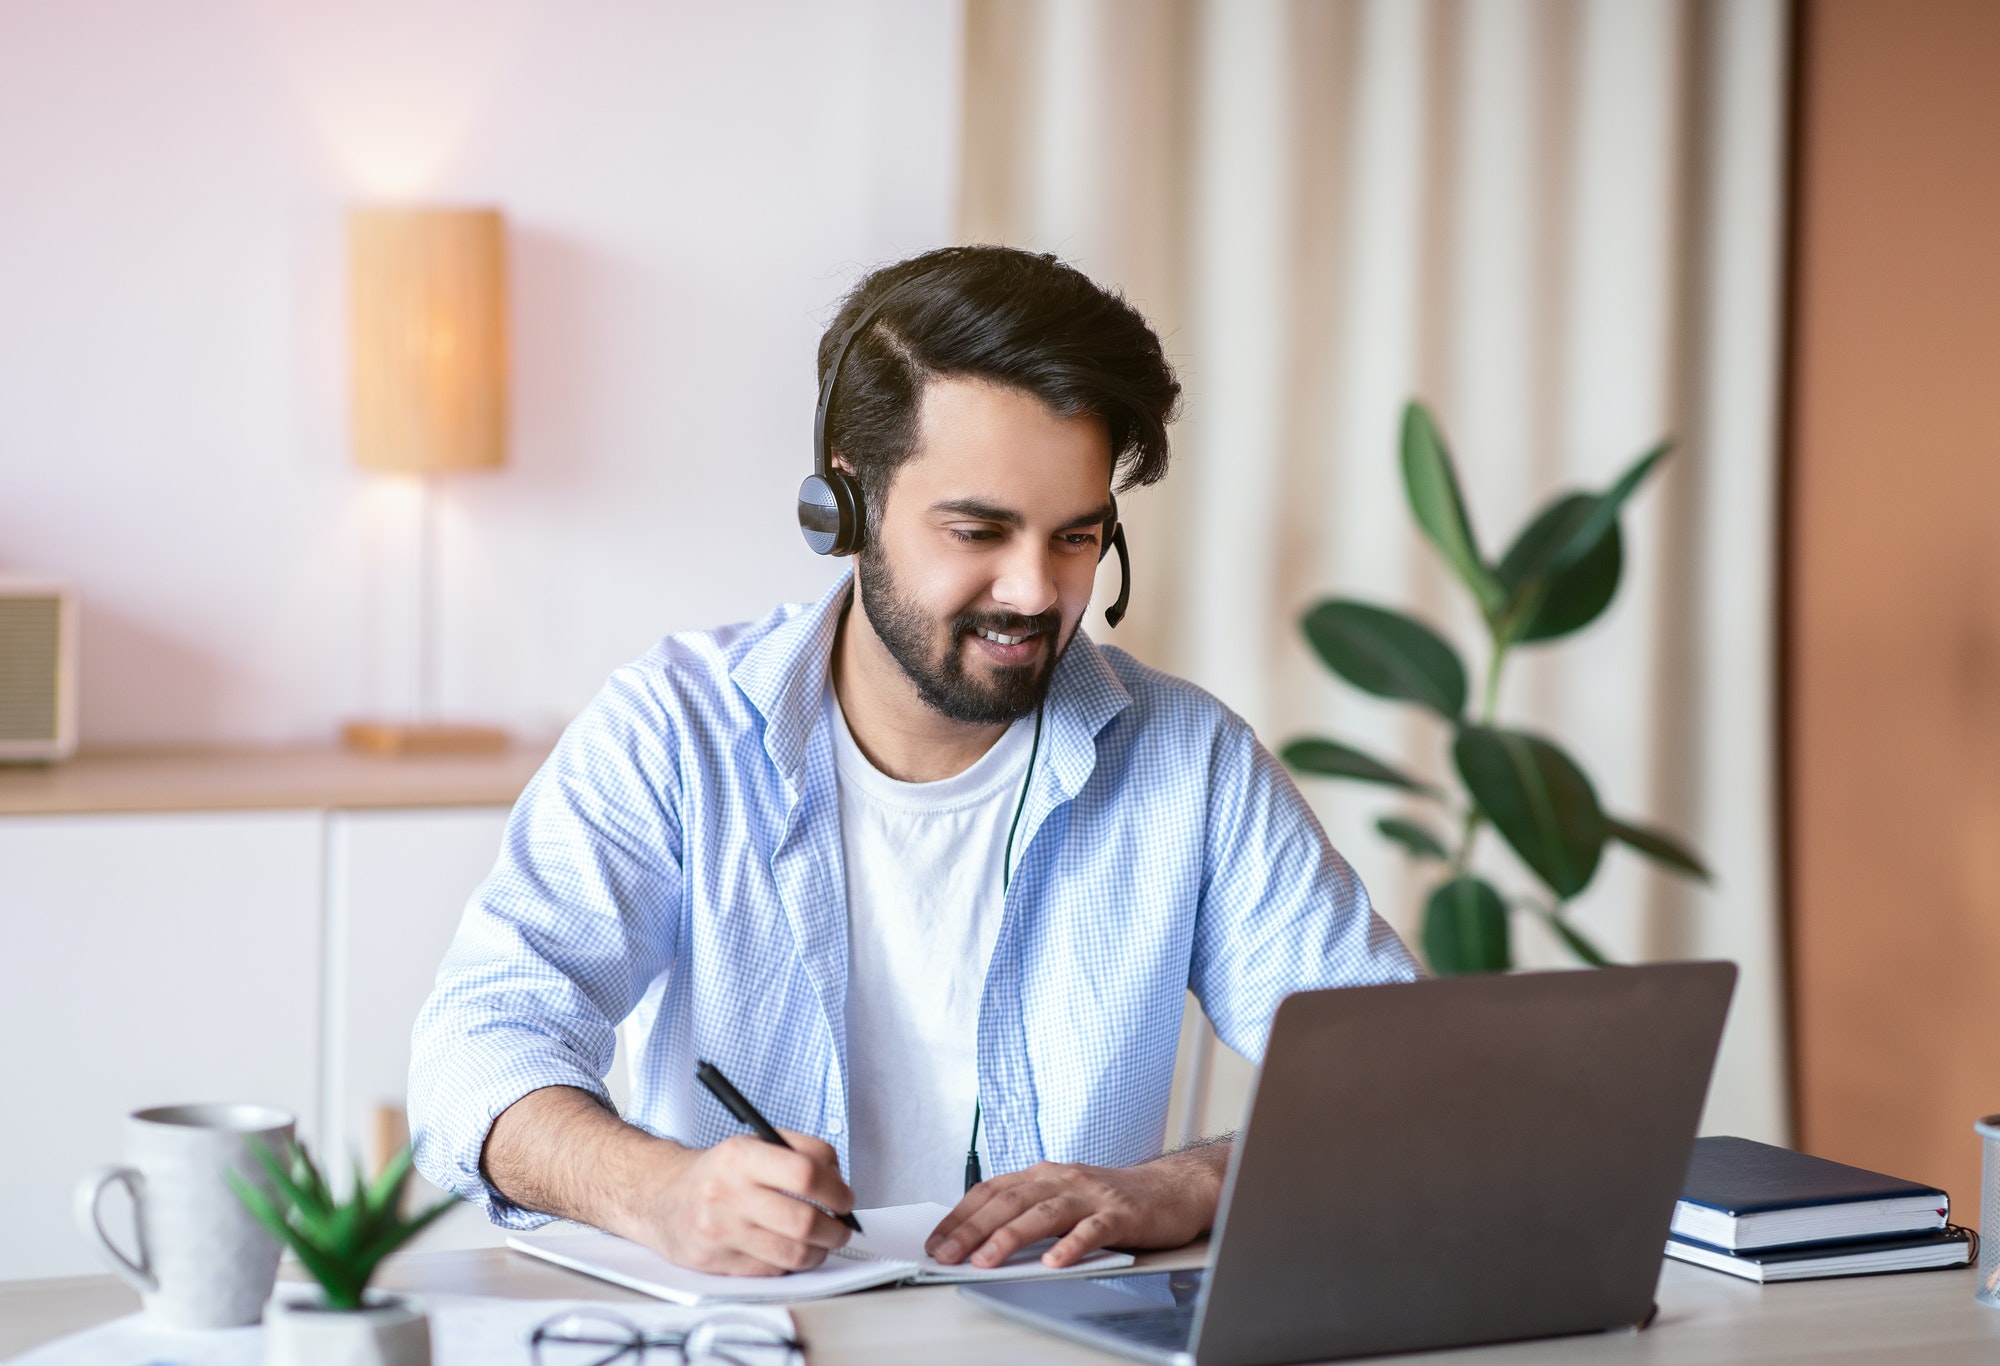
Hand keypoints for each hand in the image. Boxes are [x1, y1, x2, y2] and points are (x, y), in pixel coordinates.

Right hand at [630, 1129, 856, 1275]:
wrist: (661, 1198)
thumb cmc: (719, 1171)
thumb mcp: (754, 1142)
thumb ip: (800, 1151)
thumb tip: (839, 1180)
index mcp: (740, 1156)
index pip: (804, 1174)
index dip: (836, 1189)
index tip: (845, 1197)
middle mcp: (726, 1194)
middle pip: (803, 1221)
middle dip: (836, 1228)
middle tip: (842, 1226)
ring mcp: (720, 1232)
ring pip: (792, 1254)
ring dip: (820, 1251)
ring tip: (823, 1241)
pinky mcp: (716, 1263)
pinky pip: (772, 1271)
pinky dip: (790, 1263)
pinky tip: (788, 1250)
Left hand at [924, 1143, 1228, 1269]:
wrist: (1174, 1189)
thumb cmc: (1114, 1199)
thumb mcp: (1065, 1198)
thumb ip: (1030, 1212)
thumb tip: (981, 1240)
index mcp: (1044, 1174)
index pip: (992, 1190)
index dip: (960, 1214)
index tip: (935, 1240)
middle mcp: (1063, 1179)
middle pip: (1009, 1201)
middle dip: (972, 1229)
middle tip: (945, 1255)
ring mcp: (1092, 1195)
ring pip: (1044, 1212)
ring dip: (1010, 1237)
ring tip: (985, 1260)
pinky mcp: (1121, 1213)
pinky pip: (1093, 1230)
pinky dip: (1071, 1245)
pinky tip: (1054, 1262)